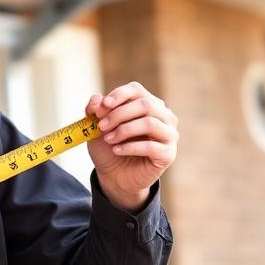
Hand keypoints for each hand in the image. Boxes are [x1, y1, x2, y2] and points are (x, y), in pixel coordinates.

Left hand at [85, 82, 178, 210]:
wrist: (114, 175)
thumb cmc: (109, 146)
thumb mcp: (96, 127)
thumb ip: (95, 111)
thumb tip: (97, 99)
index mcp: (148, 103)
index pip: (136, 89)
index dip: (118, 95)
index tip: (101, 107)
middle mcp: (163, 116)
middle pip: (145, 104)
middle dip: (119, 114)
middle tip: (101, 127)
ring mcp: (169, 135)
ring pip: (150, 123)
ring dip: (124, 130)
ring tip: (109, 139)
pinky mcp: (168, 154)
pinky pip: (151, 146)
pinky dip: (130, 147)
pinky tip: (116, 150)